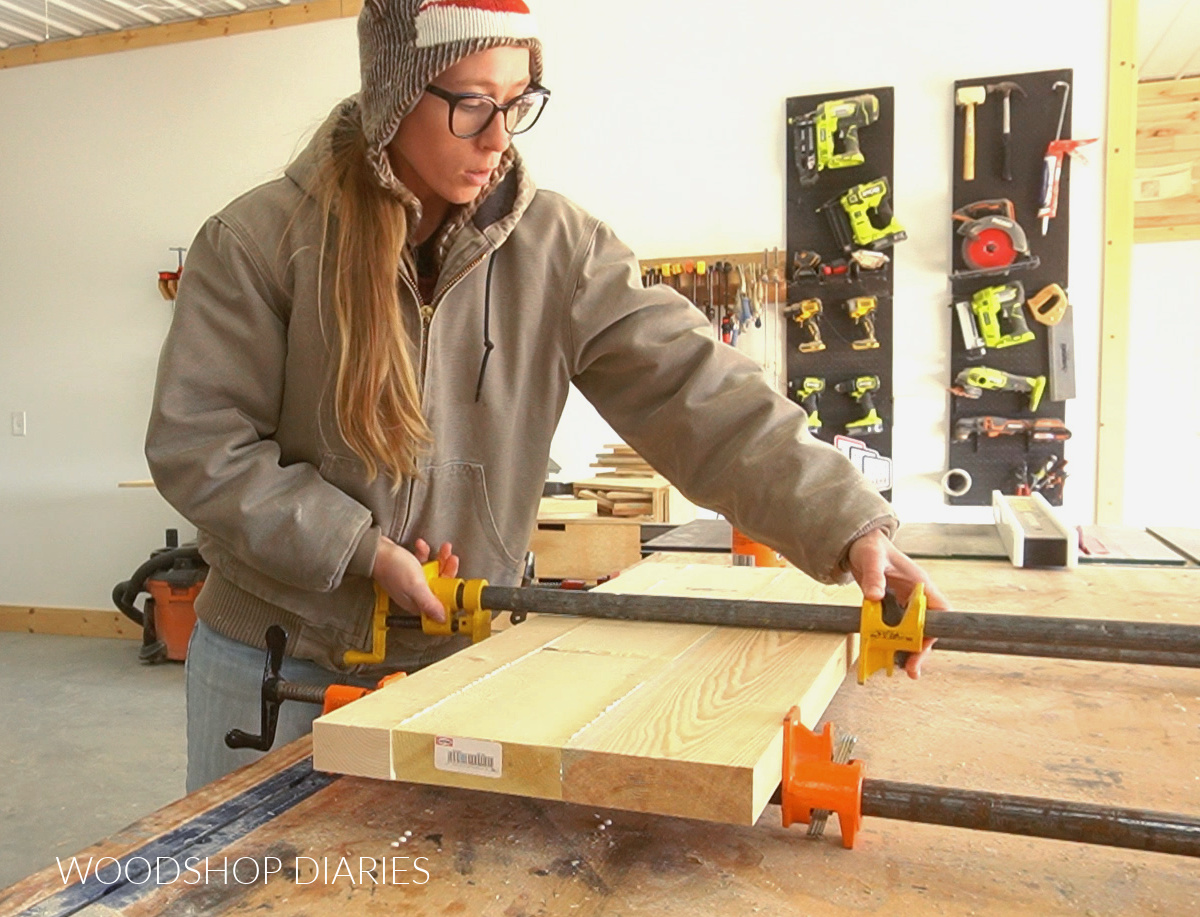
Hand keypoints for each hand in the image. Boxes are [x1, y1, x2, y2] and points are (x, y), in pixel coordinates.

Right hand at [372, 537, 459, 623]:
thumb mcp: (416, 586)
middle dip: (448, 571)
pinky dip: (424, 553)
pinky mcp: (409, 570)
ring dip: (440, 559)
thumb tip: (442, 619)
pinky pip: (423, 562)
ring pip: (434, 572)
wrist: (375, 549)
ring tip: (443, 548)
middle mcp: (415, 595)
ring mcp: (412, 582)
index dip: (451, 596)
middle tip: (453, 559)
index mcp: (417, 603)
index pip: (439, 605)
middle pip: (439, 586)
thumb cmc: (393, 567)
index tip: (460, 585)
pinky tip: (420, 545)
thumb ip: (429, 602)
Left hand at [845, 528, 949, 679]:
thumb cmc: (871, 547)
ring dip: (909, 650)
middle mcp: (916, 597)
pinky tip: (887, 655)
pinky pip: (896, 630)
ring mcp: (904, 604)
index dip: (936, 629)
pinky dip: (893, 643)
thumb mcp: (871, 559)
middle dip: (921, 649)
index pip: (940, 610)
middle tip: (912, 668)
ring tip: (905, 669)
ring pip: (913, 632)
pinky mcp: (891, 609)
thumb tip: (874, 596)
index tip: (924, 644)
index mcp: (920, 584)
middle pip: (927, 627)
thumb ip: (874, 577)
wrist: (859, 545)